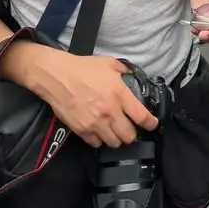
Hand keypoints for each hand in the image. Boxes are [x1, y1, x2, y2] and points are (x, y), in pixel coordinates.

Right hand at [29, 51, 158, 148]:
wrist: (56, 75)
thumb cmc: (81, 68)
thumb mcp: (108, 63)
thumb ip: (124, 71)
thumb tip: (132, 75)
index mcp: (120, 94)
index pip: (142, 117)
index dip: (151, 123)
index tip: (152, 124)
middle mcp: (110, 111)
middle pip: (130, 136)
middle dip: (132, 133)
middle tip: (129, 128)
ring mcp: (95, 122)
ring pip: (114, 143)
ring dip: (116, 138)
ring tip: (114, 131)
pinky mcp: (81, 129)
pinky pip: (96, 143)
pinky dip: (99, 140)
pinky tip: (99, 131)